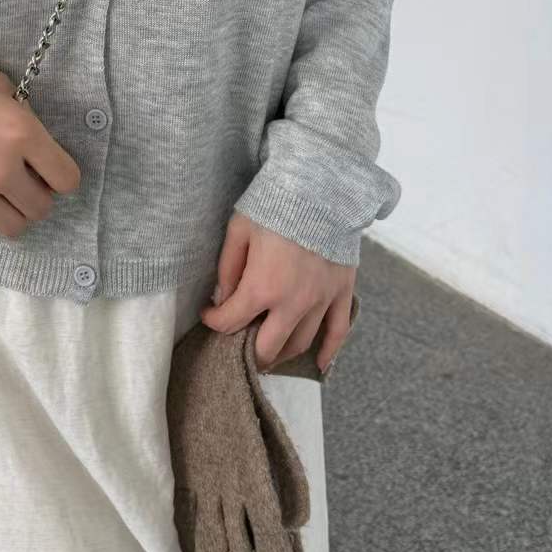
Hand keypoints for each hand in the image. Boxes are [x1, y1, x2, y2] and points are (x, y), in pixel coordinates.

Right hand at [0, 55, 80, 252]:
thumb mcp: (2, 89)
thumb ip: (25, 120)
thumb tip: (36, 148)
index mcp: (22, 134)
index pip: (66, 179)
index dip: (61, 175)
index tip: (49, 171)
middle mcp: (1, 169)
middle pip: (42, 207)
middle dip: (37, 195)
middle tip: (22, 182)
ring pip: (15, 227)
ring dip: (12, 213)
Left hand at [199, 211, 355, 374]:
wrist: (323, 187)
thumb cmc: (276, 204)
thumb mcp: (239, 230)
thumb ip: (228, 268)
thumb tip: (222, 298)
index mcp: (262, 287)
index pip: (230, 321)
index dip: (214, 322)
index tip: (208, 315)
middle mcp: (293, 303)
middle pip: (267, 347)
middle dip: (248, 353)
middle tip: (240, 350)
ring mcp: (322, 300)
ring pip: (301, 343)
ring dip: (282, 354)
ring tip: (269, 354)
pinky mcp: (343, 292)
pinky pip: (338, 331)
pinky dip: (329, 352)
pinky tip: (318, 364)